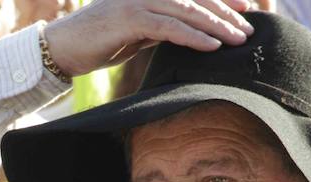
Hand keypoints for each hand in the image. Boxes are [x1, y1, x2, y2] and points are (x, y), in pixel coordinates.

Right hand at [44, 0, 254, 77]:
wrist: (62, 48)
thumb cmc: (98, 43)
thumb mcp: (136, 33)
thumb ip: (160, 28)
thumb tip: (187, 34)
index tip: (247, 10)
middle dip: (226, 13)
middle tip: (249, 29)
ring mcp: (137, 1)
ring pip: (187, 10)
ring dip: (216, 26)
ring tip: (238, 39)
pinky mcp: (129, 18)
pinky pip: (169, 27)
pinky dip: (193, 36)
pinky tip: (211, 46)